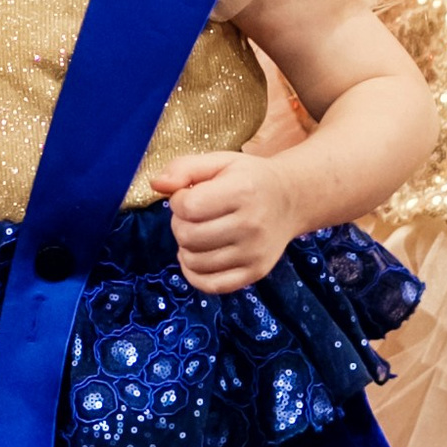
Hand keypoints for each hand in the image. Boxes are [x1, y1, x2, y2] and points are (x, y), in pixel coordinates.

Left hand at [149, 148, 297, 294]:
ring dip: (185, 247)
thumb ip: (184, 167)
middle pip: (188, 236)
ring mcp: (254, 252)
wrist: (290, 199)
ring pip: (195, 262)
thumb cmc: (248, 178)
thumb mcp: (219, 161)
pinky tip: (196, 255)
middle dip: (180, 224)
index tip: (189, 194)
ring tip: (198, 232)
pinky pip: (211, 285)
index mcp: (242, 191)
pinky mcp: (255, 273)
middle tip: (192, 215)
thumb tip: (156, 185)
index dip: (178, 200)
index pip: (188, 206)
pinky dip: (194, 273)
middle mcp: (252, 224)